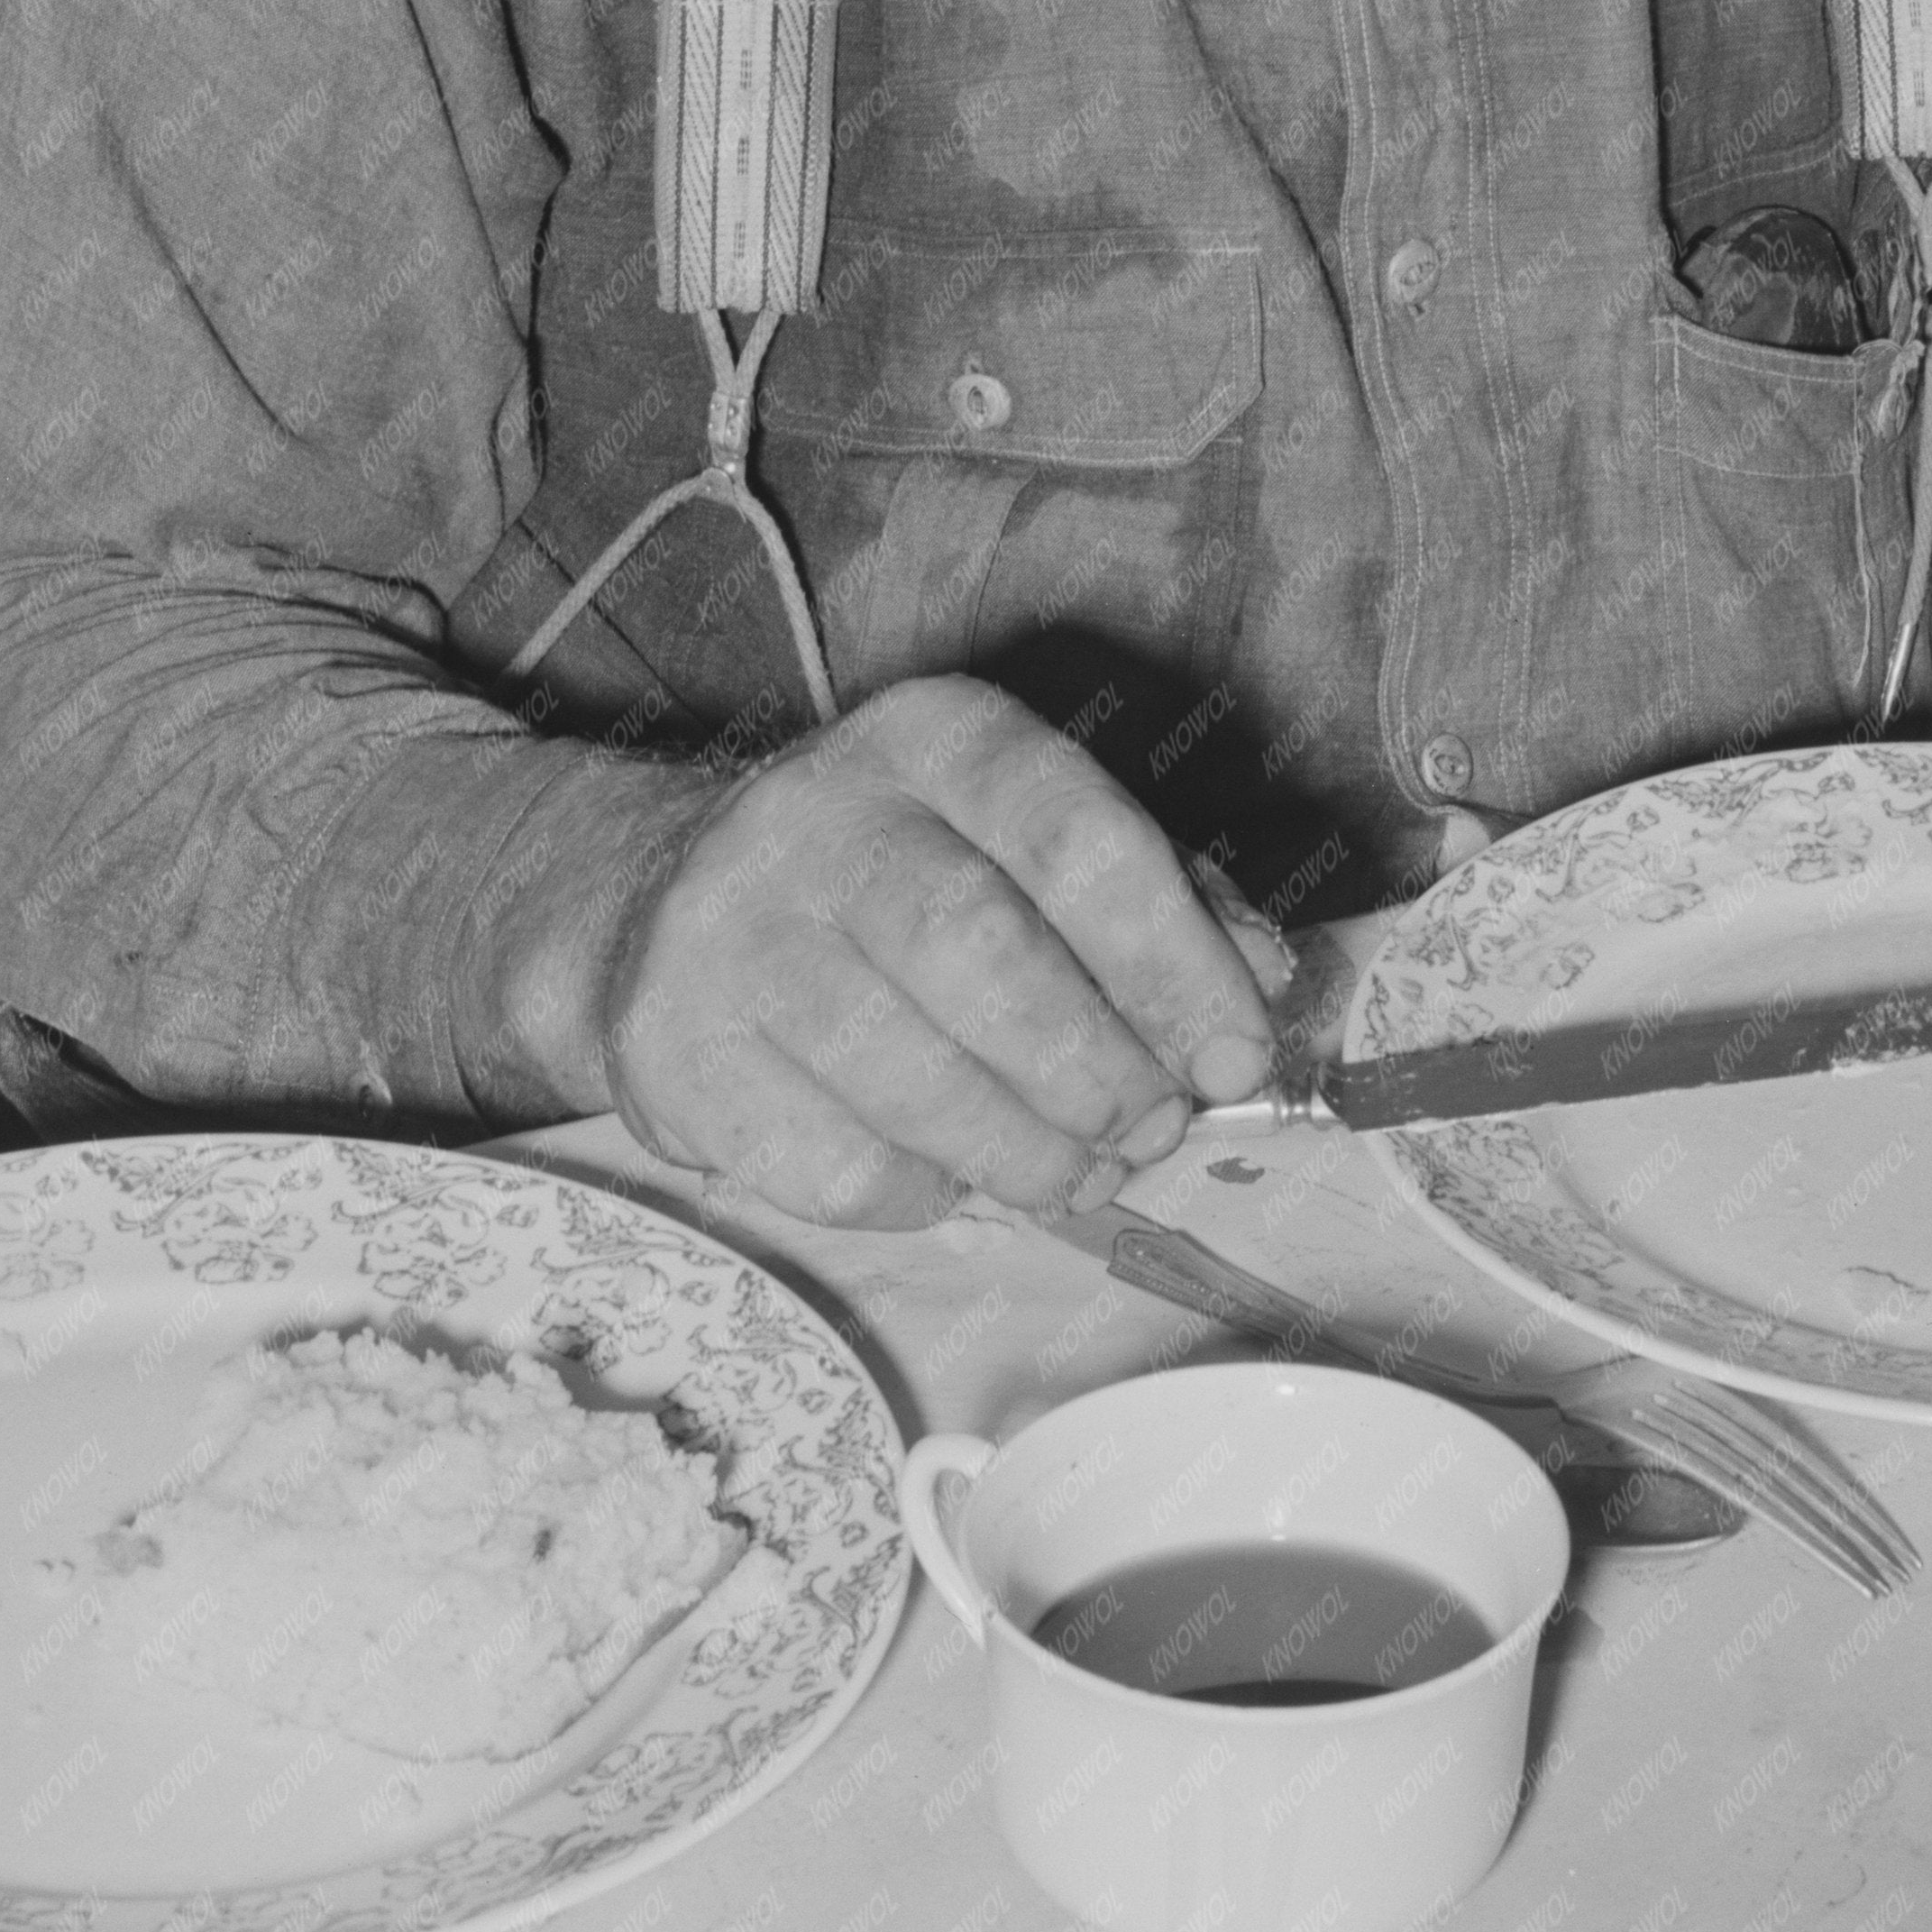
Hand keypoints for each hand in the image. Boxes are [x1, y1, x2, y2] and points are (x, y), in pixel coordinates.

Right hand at [594, 675, 1295, 1233]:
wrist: (668, 898)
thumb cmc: (913, 876)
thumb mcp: (1039, 841)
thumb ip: (1167, 897)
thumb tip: (1262, 980)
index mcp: (941, 737)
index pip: (1079, 840)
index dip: (1174, 962)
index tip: (1233, 1058)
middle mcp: (822, 811)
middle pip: (983, 953)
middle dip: (1095, 1067)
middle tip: (1149, 1130)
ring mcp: (728, 930)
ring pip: (905, 1071)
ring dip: (1025, 1152)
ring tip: (1078, 1173)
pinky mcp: (671, 1051)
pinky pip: (830, 1163)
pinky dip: (923, 1194)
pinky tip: (957, 1179)